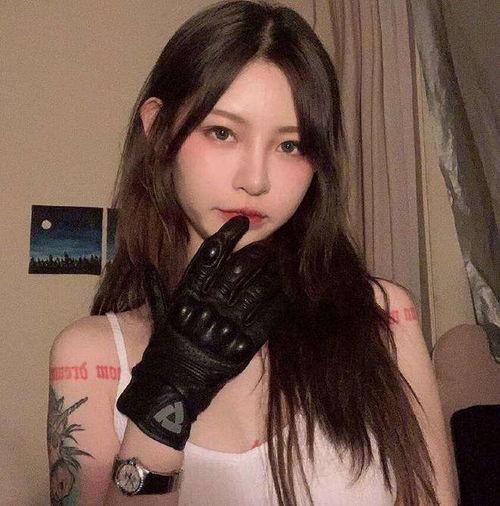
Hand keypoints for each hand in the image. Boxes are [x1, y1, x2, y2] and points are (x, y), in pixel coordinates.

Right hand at [117, 216, 287, 449]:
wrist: (173, 386)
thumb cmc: (165, 349)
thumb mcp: (159, 315)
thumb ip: (157, 288)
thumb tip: (147, 265)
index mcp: (187, 296)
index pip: (209, 259)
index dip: (226, 237)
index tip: (239, 223)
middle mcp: (208, 307)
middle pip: (238, 270)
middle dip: (255, 254)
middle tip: (264, 248)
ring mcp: (226, 327)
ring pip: (256, 292)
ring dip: (270, 276)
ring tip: (277, 267)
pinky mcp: (242, 346)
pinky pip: (265, 320)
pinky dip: (277, 304)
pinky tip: (283, 294)